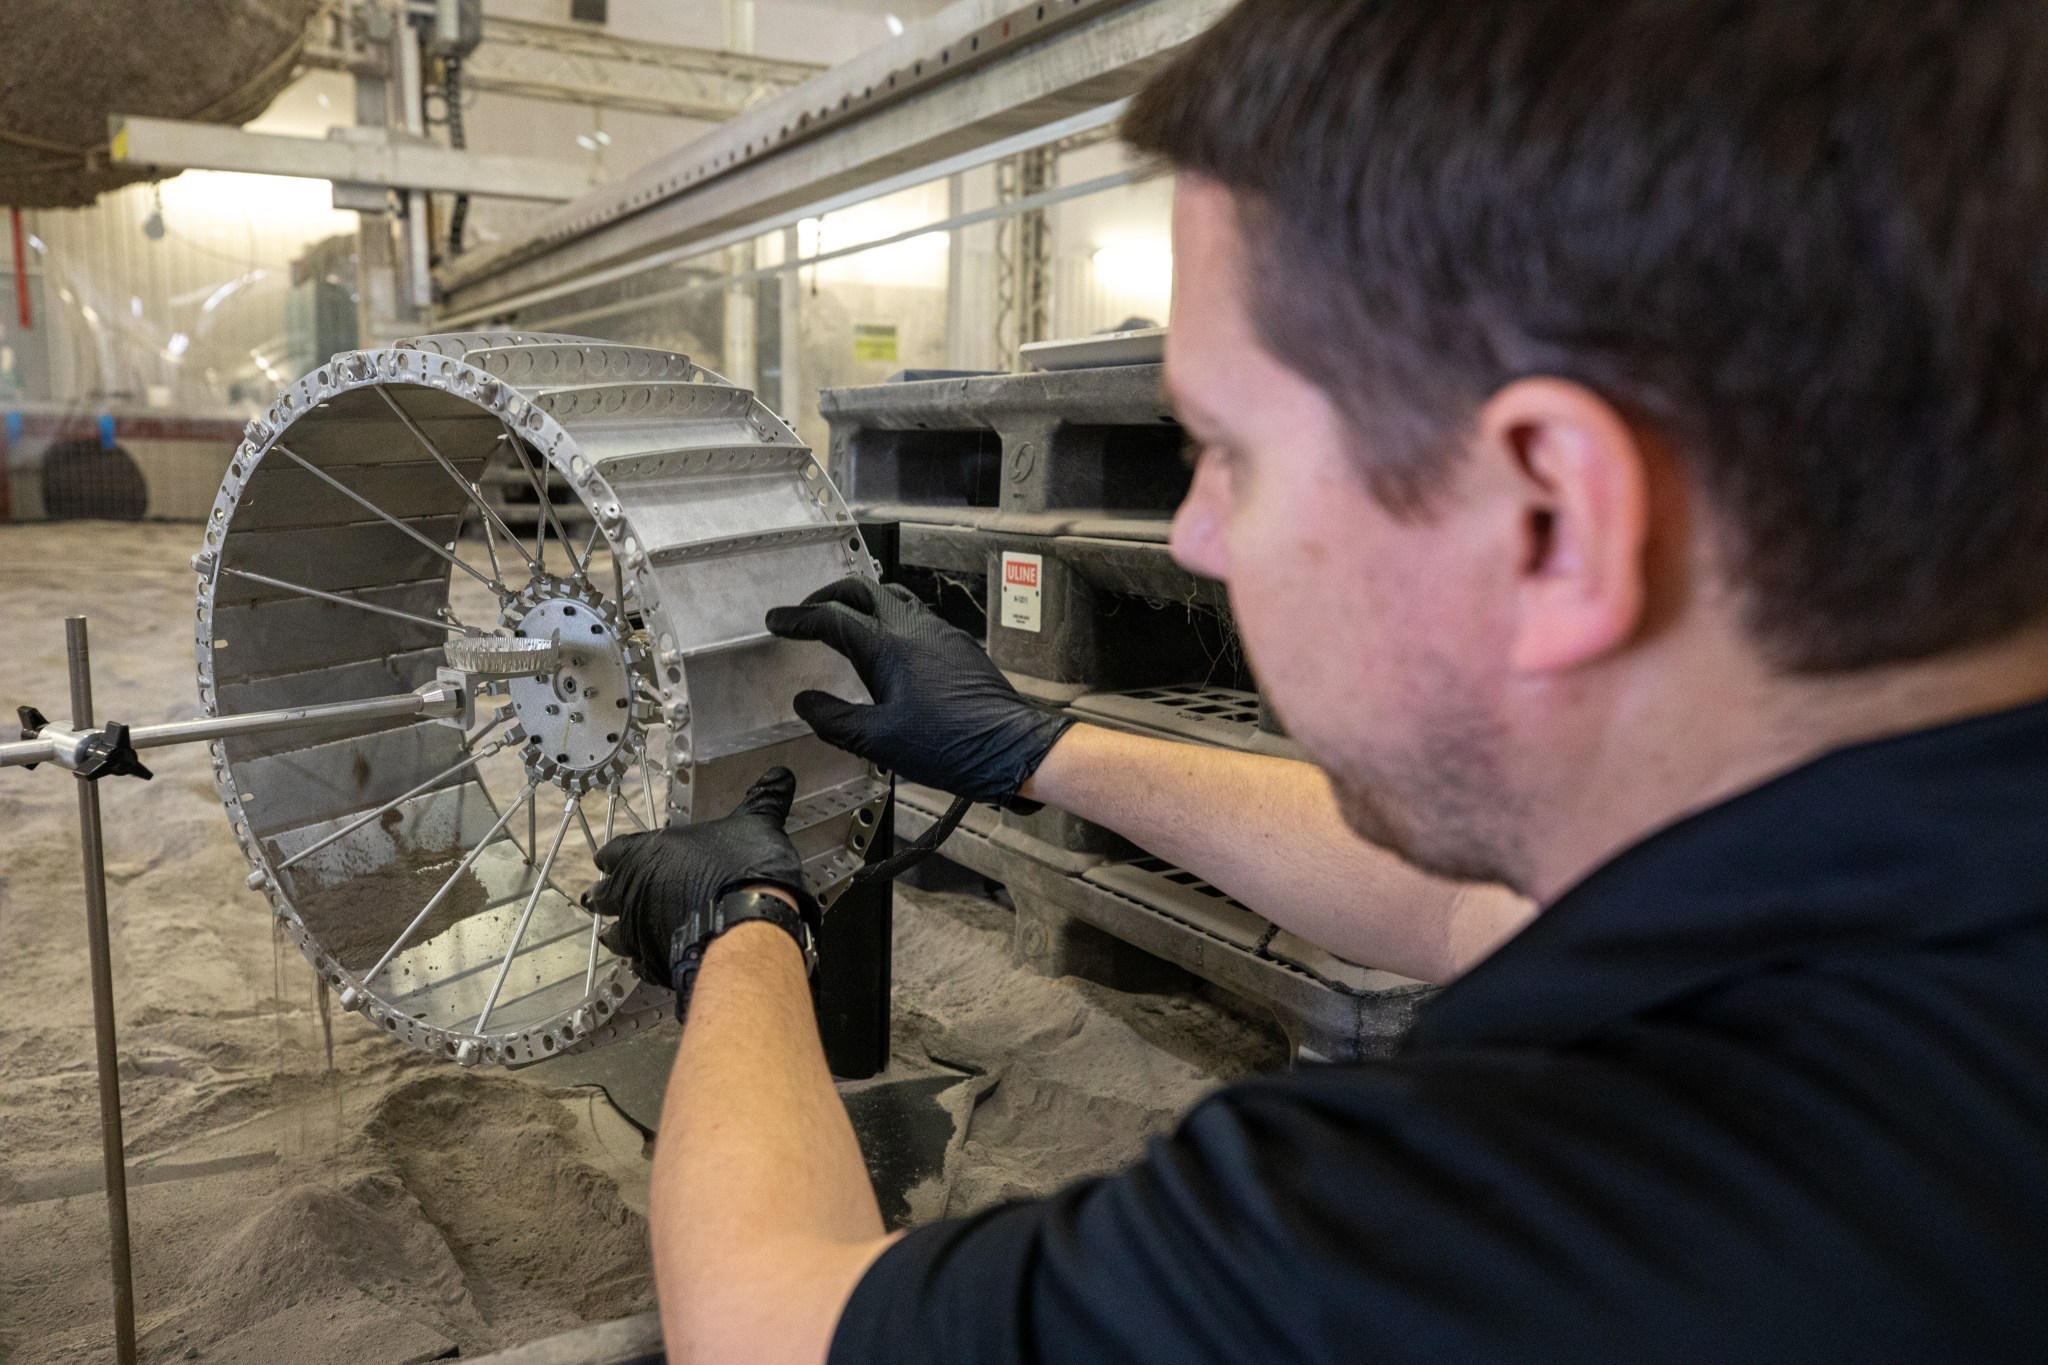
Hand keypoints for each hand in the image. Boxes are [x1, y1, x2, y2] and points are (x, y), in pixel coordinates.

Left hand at [593, 767, 813, 994]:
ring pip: (615, 936)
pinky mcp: (655, 963)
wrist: (748, 925)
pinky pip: (640, 964)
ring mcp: (640, 931)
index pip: (613, 852)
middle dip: (605, 896)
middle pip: (604, 895)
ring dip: (618, 933)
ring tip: (621, 935)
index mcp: (648, 853)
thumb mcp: (757, 822)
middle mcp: (634, 891)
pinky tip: (651, 960)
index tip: (610, 860)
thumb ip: (763, 800)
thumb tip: (781, 774)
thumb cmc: (743, 867)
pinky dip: (643, 961)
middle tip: (604, 899)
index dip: (614, 856)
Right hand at [766, 576, 1072, 804]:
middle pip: (862, 591)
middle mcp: (914, 628)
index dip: (798, 619)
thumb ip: (834, 720)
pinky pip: (916, 617)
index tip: (777, 621)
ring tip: (846, 620)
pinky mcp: (958, 646)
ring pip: (893, 598)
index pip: (831, 620)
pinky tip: (890, 645)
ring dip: (863, 602)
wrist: (1010, 747)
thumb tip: (806, 704)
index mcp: (888, 647)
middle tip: (808, 612)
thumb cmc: (951, 744)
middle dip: (828, 596)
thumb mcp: (878, 741)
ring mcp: (940, 633)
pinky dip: (890, 618)